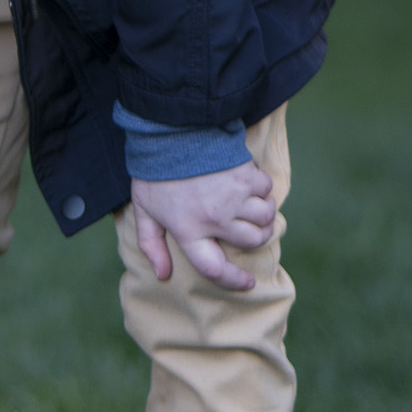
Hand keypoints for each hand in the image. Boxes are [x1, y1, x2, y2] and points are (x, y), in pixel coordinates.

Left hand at [128, 161, 279, 290]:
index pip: (215, 269)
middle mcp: (214, 218)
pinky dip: (262, 188)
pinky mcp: (246, 176)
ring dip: (263, 213)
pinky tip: (247, 180)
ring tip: (250, 204)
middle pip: (252, 241)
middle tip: (248, 226)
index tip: (247, 283)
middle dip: (256, 236)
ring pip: (265, 218)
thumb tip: (162, 275)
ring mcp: (232, 197)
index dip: (234, 281)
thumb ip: (151, 243)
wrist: (169, 129)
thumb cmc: (155, 169)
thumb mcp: (144, 207)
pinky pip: (267, 190)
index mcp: (187, 229)